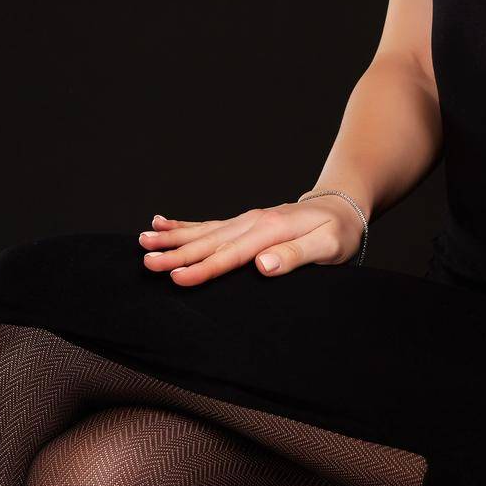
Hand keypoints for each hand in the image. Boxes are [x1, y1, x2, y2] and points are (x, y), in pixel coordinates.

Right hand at [137, 200, 365, 285]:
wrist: (341, 208)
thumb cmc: (337, 232)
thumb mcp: (327, 247)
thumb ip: (295, 256)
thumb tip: (262, 265)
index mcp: (270, 230)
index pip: (231, 255)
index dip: (203, 268)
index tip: (176, 277)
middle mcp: (253, 222)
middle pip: (209, 242)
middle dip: (176, 253)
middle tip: (146, 262)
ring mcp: (246, 220)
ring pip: (204, 232)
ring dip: (173, 238)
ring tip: (143, 240)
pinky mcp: (244, 223)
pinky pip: (209, 224)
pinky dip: (184, 224)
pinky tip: (161, 222)